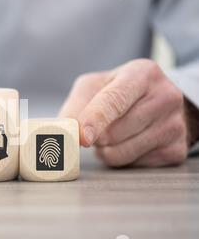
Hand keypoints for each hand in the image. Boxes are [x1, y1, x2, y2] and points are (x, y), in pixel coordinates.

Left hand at [59, 59, 189, 166]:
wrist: (157, 103)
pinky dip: (122, 158)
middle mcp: (165, 96)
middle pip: (114, 132)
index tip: (82, 137)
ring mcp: (175, 124)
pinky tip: (128, 142)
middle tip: (96, 129)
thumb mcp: (92, 88)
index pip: (115, 99)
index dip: (95, 119)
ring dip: (105, 150)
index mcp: (141, 73)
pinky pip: (132, 164)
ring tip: (112, 134)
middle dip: (96, 137)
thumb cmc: (117, 93)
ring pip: (121, 152)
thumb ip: (74, 107)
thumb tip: (63, 132)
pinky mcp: (176, 149)